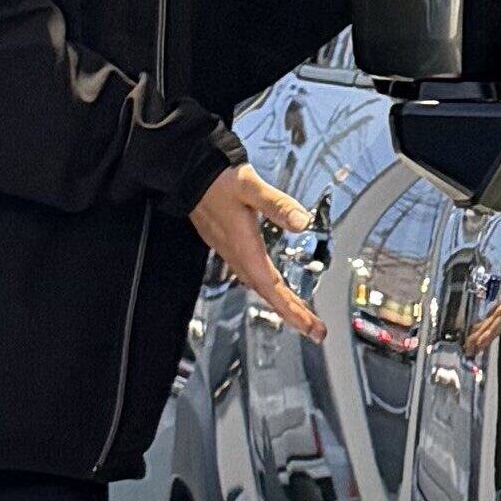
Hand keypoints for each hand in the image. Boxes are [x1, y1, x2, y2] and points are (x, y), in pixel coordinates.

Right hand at [191, 163, 322, 337]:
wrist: (187, 169)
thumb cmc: (216, 177)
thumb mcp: (250, 186)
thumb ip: (277, 204)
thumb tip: (302, 222)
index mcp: (243, 247)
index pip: (270, 288)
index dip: (290, 310)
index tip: (309, 327)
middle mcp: (235, 253)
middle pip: (266, 292)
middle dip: (290, 313)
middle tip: (313, 330)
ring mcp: (229, 249)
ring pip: (258, 283)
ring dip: (279, 301)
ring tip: (300, 314)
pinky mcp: (226, 241)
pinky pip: (250, 272)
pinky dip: (266, 285)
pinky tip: (272, 283)